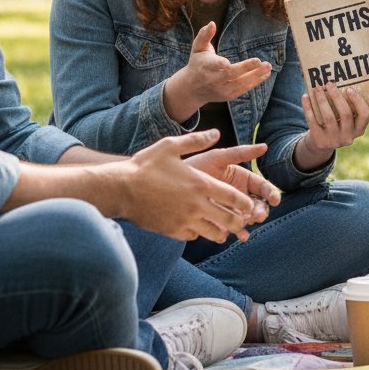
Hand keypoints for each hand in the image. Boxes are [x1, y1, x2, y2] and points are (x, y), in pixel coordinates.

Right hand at [122, 130, 264, 241]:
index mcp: (201, 184)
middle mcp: (196, 205)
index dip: (245, 203)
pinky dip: (199, 233)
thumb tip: (216, 133)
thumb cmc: (145, 165)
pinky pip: (193, 236)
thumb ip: (197, 140)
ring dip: (221, 232)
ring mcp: (184, 220)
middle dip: (239, 222)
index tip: (249, 204)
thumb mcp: (171, 145)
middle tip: (242, 221)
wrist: (119, 189)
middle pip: (228, 220)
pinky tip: (198, 228)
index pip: (233, 198)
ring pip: (213, 233)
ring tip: (224, 230)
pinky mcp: (172, 231)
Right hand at [162, 21, 271, 122]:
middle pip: (230, 74)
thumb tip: (212, 23)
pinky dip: (256, 82)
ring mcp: (222, 89)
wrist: (193, 89)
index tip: (227, 63)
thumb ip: (204, 35)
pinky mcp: (229, 95)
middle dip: (245, 68)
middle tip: (260, 61)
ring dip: (256, 75)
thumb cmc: (197, 64)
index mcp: (205, 66)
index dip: (219, 65)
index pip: (212, 65)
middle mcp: (213, 79)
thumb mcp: (197, 48)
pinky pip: (244, 89)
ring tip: (268, 66)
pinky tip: (266, 74)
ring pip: (240, 83)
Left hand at [183, 140, 280, 228]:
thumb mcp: (217, 158)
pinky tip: (239, 235)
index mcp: (242, 179)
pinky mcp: (218, 222)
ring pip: (247, 219)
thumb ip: (240, 153)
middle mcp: (238, 195)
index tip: (274, 200)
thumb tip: (265, 146)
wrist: (169, 185)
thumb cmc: (195, 166)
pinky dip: (237, 233)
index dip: (271, 193)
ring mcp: (229, 210)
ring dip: (250, 223)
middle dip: (261, 210)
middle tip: (256, 215)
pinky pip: (232, 230)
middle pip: (258, 205)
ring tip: (246, 224)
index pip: (262, 187)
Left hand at [293, 84, 368, 169]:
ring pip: (329, 117)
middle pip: (346, 114)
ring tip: (318, 89)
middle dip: (337, 96)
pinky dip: (308, 107)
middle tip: (330, 84)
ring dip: (322, 100)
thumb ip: (348, 108)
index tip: (349, 89)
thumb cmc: (336, 125)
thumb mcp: (346, 121)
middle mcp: (348, 137)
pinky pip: (313, 121)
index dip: (358, 101)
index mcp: (358, 130)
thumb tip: (337, 84)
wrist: (321, 144)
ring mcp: (334, 140)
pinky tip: (305, 96)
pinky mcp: (319, 139)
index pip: (365, 115)